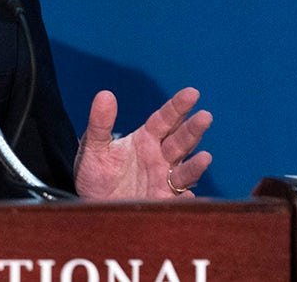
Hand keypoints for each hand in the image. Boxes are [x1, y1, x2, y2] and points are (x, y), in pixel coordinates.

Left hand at [74, 87, 212, 199]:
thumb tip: (105, 94)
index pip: (165, 120)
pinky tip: (190, 197)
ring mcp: (163, 180)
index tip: (192, 93)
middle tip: (205, 116)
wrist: (91, 203)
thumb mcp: (95, 146)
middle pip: (180, 141)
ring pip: (184, 171)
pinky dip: (186, 200)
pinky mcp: (161, 203)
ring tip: (205, 157)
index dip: (178, 107)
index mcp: (145, 139)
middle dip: (193, 130)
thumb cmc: (95, 173)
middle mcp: (160, 158)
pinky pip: (177, 202)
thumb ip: (100, 123)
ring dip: (195, 166)